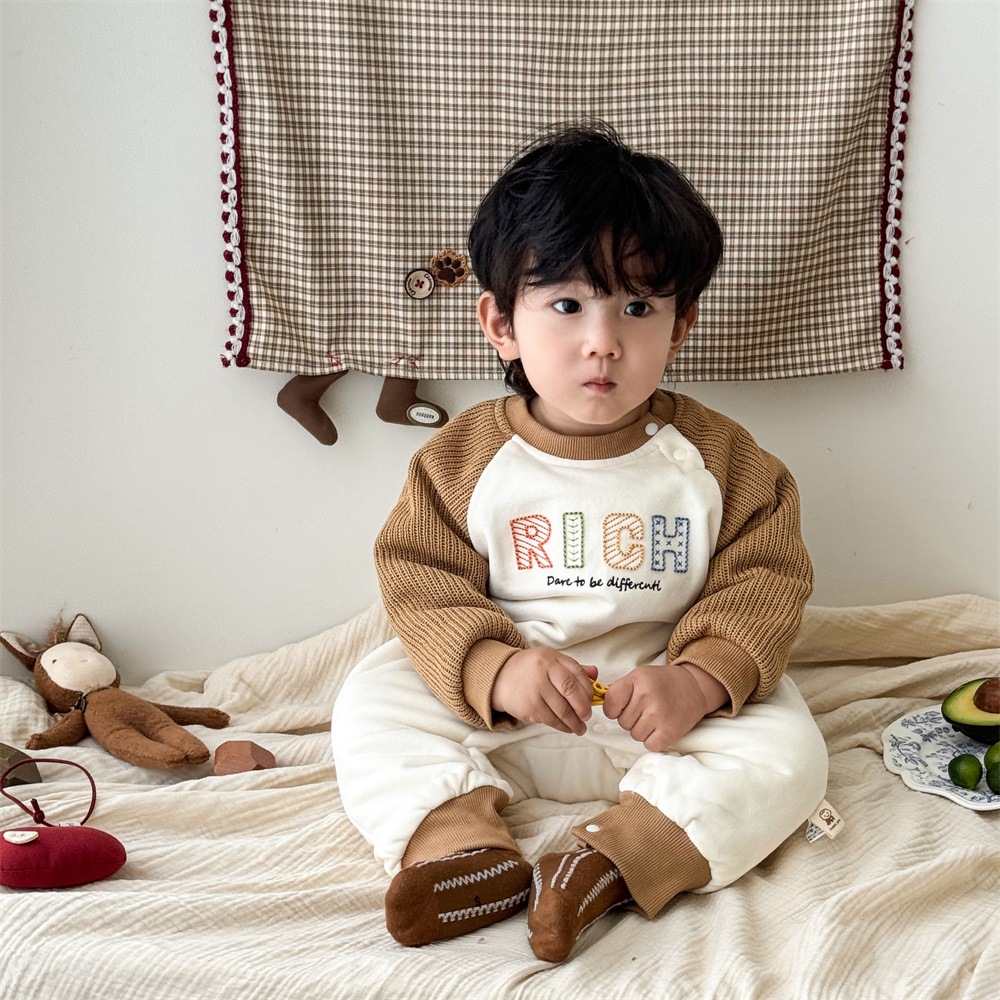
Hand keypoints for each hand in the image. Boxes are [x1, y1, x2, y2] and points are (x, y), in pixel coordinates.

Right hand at [491, 648, 597, 734]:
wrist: (500, 677)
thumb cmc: (530, 669)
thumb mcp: (551, 660)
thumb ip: (573, 668)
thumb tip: (595, 675)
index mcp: (551, 659)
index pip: (577, 674)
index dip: (588, 690)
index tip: (592, 700)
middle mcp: (542, 672)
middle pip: (571, 692)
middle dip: (583, 707)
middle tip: (587, 716)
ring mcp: (535, 691)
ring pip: (562, 710)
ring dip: (574, 722)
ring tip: (580, 727)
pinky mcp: (529, 708)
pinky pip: (550, 720)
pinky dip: (561, 726)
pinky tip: (566, 727)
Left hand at [602, 662, 727, 751]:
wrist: (694, 687)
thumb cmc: (663, 683)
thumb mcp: (639, 676)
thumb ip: (620, 689)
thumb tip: (598, 704)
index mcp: (636, 680)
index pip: (610, 703)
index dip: (613, 709)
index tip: (622, 707)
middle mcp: (647, 696)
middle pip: (622, 722)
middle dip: (631, 718)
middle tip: (646, 709)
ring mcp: (659, 714)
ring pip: (634, 735)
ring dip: (642, 730)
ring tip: (654, 717)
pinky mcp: (670, 731)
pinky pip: (649, 745)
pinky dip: (653, 740)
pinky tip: (661, 727)